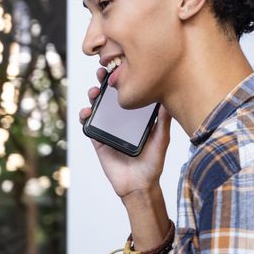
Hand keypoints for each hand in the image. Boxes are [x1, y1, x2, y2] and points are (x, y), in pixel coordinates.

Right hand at [79, 66, 171, 201]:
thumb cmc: (152, 164)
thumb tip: (168, 99)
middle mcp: (121, 120)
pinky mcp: (98, 140)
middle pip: (109, 97)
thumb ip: (163, 121)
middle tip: (102, 74)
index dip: (121, 81)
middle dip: (104, 83)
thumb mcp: (161, 139)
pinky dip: (84, 116)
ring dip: (92, 96)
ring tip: (94, 92)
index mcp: (135, 117)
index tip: (120, 68)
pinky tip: (87, 112)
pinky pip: (88, 126)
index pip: (127, 95)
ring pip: (97, 107)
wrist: (139, 185)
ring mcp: (108, 129)